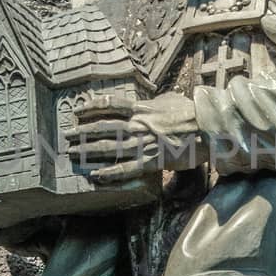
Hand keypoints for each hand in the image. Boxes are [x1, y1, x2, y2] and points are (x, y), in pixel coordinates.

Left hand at [66, 93, 202, 184]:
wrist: (208, 130)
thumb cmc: (192, 113)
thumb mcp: (171, 99)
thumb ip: (155, 100)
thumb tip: (150, 99)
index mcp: (142, 109)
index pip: (110, 105)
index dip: (91, 107)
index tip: (78, 111)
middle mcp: (137, 126)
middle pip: (102, 127)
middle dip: (82, 132)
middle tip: (67, 135)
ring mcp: (142, 144)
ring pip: (109, 148)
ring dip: (88, 151)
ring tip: (73, 154)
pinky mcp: (151, 162)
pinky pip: (126, 169)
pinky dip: (109, 173)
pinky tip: (96, 176)